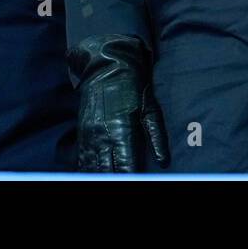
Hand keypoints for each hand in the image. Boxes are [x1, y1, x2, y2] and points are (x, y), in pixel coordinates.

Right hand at [68, 35, 169, 171]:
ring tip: (111, 179)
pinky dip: (88, 170)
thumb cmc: (133, 87)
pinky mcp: (82, 134)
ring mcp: (90, 137)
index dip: (132, 176)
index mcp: (123, 131)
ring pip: (93, 169)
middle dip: (116, 178)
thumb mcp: (151, 109)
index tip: (139, 181)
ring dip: (102, 176)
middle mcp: (104, 137)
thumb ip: (157, 137)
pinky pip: (82, 161)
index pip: (128, 167)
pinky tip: (95, 174)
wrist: (106, 67)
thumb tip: (164, 162)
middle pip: (108, 172)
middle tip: (127, 180)